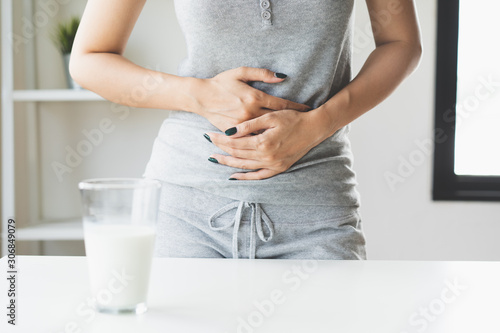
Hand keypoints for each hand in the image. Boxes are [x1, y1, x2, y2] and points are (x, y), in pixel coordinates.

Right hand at [187, 67, 309, 131]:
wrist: (200, 97)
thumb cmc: (221, 83)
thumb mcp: (241, 72)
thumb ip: (262, 74)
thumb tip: (282, 77)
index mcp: (254, 97)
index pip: (281, 104)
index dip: (296, 107)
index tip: (307, 110)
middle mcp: (250, 112)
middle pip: (276, 119)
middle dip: (291, 121)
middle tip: (305, 124)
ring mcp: (242, 124)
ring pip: (265, 131)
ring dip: (279, 133)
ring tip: (293, 135)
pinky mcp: (234, 132)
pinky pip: (252, 138)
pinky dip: (262, 139)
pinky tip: (273, 141)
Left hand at [206, 109, 325, 179]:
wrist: (314, 129)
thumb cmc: (293, 118)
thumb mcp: (271, 117)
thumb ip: (249, 125)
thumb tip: (229, 132)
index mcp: (263, 142)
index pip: (235, 143)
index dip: (221, 139)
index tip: (210, 134)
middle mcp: (267, 157)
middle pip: (237, 154)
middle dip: (221, 148)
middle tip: (208, 142)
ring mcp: (273, 165)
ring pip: (244, 166)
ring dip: (228, 163)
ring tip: (214, 159)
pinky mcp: (279, 168)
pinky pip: (258, 176)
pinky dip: (245, 177)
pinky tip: (234, 176)